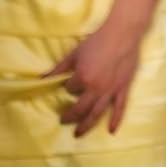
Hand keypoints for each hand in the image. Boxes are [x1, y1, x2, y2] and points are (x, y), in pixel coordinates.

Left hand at [44, 15, 142, 135]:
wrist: (123, 33)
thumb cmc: (97, 41)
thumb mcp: (75, 53)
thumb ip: (59, 68)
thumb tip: (42, 78)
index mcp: (82, 78)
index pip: (70, 89)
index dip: (68, 86)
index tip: (69, 83)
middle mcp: (95, 88)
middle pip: (80, 109)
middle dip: (70, 116)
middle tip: (64, 120)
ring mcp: (110, 90)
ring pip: (96, 113)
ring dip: (86, 125)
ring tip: (78, 133)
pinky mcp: (123, 89)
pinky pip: (119, 108)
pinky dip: (115, 120)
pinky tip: (110, 131)